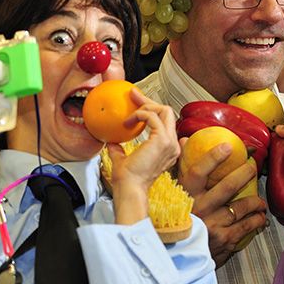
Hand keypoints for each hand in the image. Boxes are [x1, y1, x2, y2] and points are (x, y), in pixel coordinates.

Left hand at [109, 90, 179, 224]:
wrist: (130, 189)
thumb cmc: (128, 180)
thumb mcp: (123, 159)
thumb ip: (119, 149)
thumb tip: (111, 141)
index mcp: (167, 150)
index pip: (164, 122)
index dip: (151, 110)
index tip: (136, 104)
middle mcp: (172, 145)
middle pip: (167, 112)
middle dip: (150, 101)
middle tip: (133, 95)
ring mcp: (170, 143)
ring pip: (164, 110)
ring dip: (146, 104)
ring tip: (131, 103)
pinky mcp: (163, 140)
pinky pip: (153, 117)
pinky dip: (140, 114)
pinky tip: (128, 120)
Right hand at [179, 143, 266, 266]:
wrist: (178, 259)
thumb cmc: (177, 222)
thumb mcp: (173, 195)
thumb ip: (179, 168)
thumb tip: (184, 140)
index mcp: (185, 197)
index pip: (198, 172)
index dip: (213, 157)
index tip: (228, 146)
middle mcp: (199, 210)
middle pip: (227, 187)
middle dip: (244, 174)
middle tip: (253, 167)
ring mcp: (212, 226)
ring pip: (241, 208)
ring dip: (255, 202)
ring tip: (260, 202)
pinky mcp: (224, 241)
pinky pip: (246, 227)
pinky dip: (256, 221)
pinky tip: (260, 218)